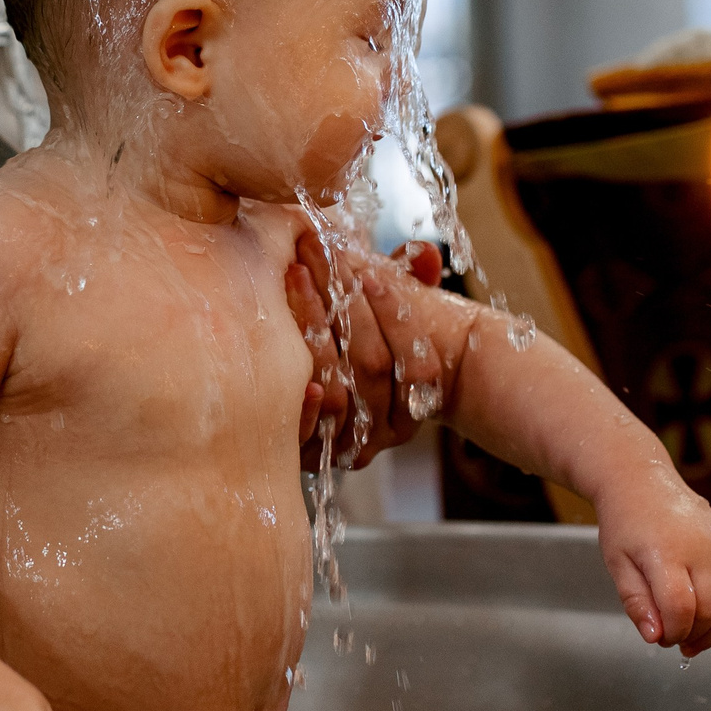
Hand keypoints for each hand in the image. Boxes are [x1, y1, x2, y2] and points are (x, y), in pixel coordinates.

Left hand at [287, 234, 444, 465]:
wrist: (349, 405)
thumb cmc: (375, 342)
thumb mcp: (398, 311)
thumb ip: (413, 281)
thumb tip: (424, 253)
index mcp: (422, 394)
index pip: (417, 361)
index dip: (394, 314)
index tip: (367, 272)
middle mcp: (394, 427)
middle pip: (373, 366)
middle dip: (343, 306)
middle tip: (312, 257)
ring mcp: (356, 444)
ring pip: (339, 394)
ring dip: (314, 334)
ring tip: (294, 281)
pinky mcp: (318, 457)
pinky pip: (309, 435)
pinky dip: (301, 402)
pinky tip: (286, 361)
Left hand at [595, 474, 710, 656]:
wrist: (641, 481)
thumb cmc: (625, 520)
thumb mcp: (617, 563)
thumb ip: (636, 602)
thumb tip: (654, 637)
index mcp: (666, 551)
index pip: (680, 608)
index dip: (673, 632)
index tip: (661, 640)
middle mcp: (701, 547)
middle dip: (695, 636)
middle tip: (675, 642)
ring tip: (692, 638)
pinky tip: (709, 619)